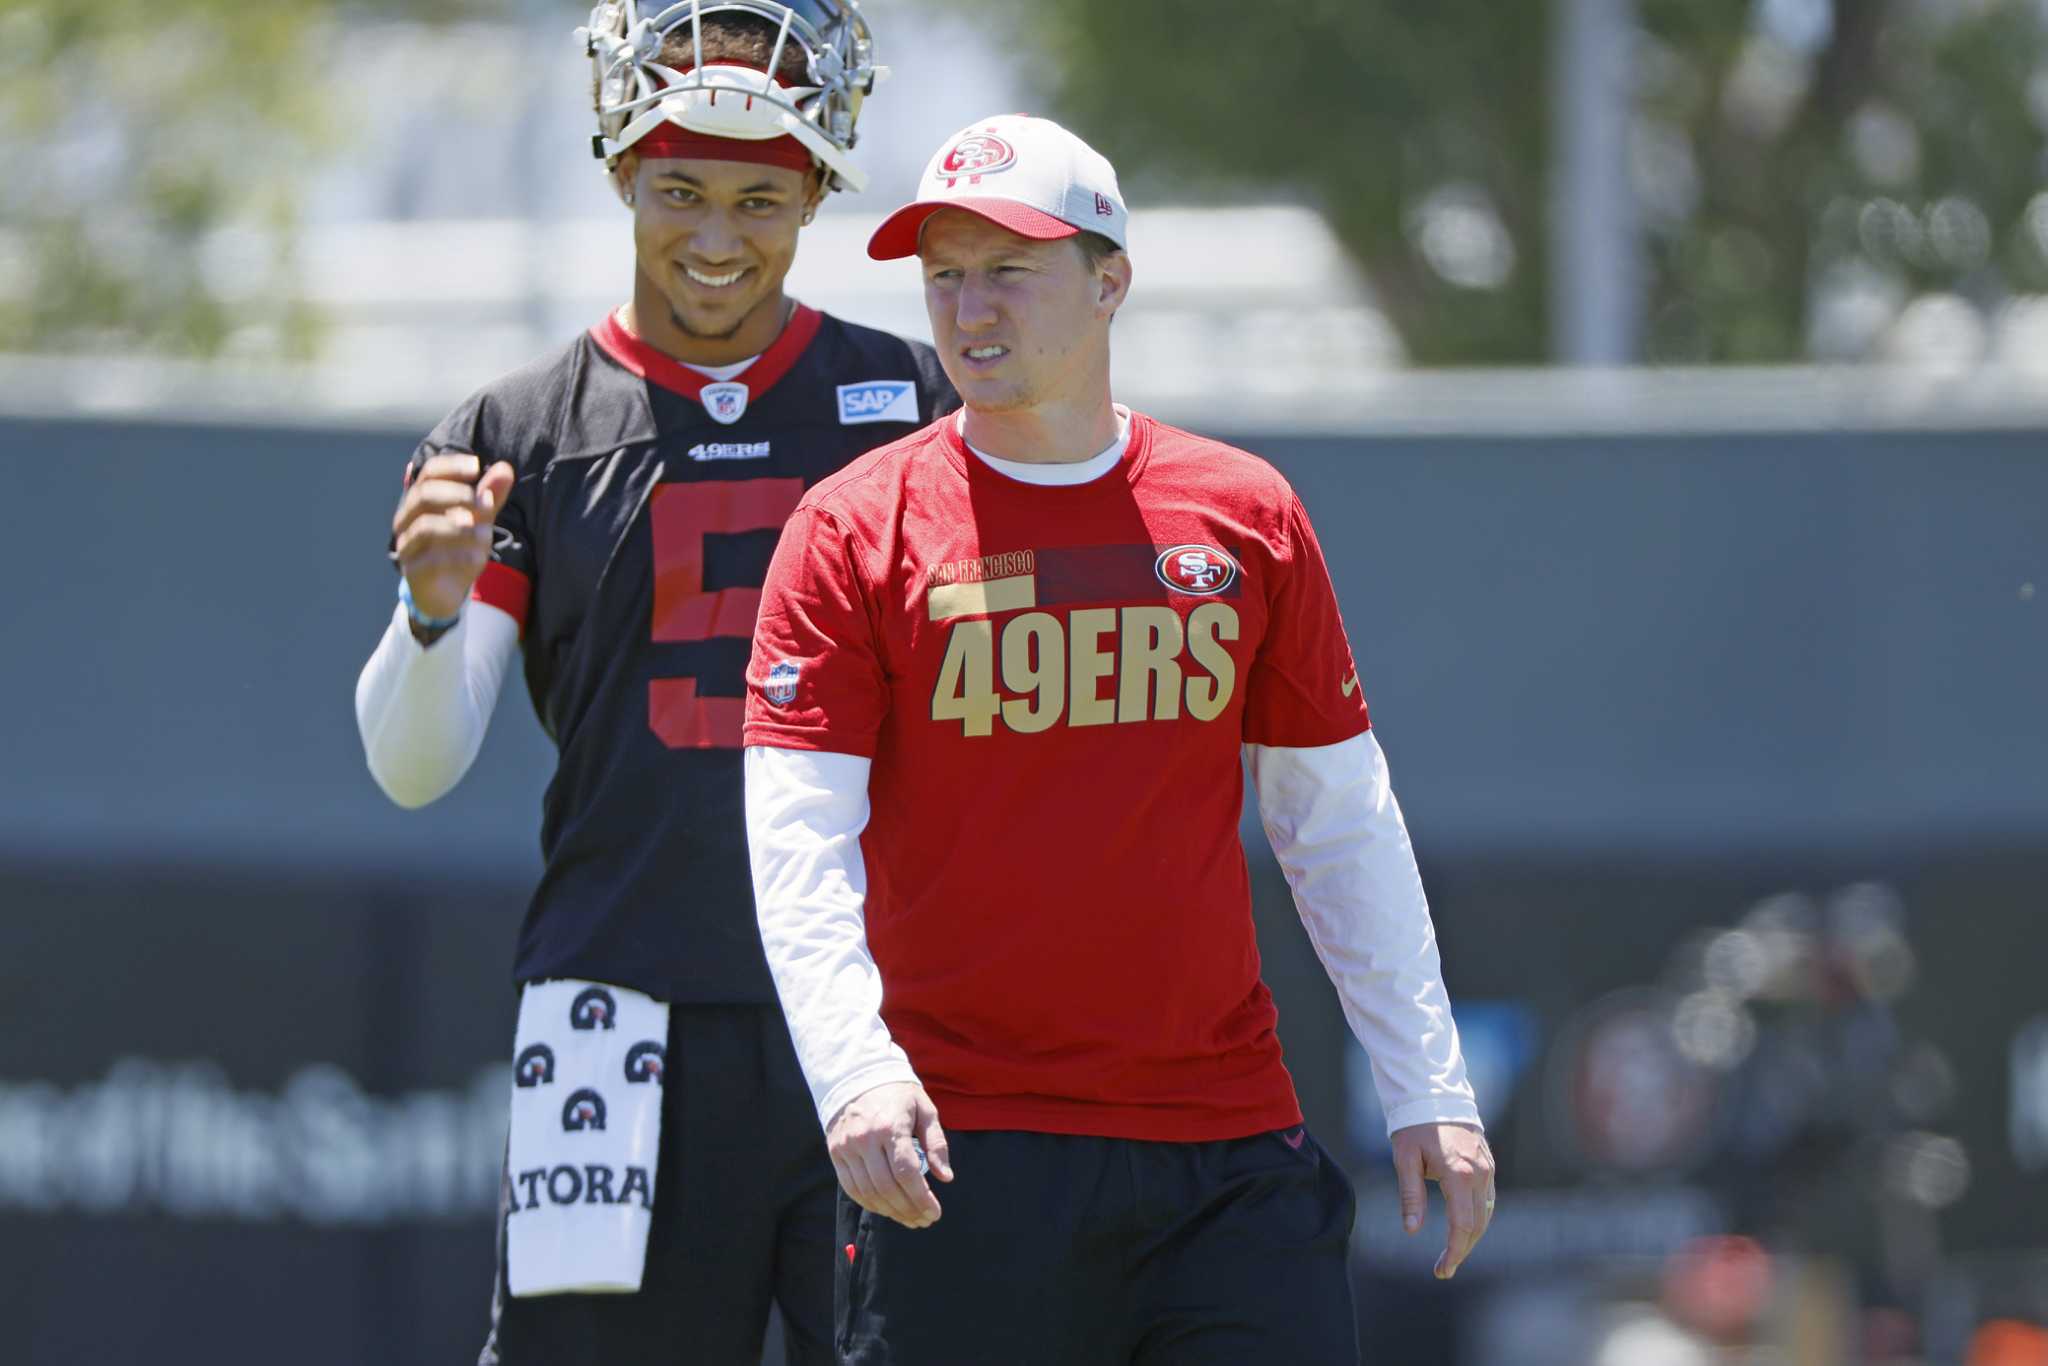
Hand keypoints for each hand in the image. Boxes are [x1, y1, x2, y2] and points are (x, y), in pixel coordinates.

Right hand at [392, 454, 515, 627]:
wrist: (446, 590)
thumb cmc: (459, 546)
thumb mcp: (479, 520)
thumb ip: (490, 496)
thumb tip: (504, 468)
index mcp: (421, 500)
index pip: (429, 472)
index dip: (452, 466)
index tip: (477, 467)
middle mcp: (407, 518)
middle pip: (423, 495)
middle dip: (457, 495)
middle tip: (484, 505)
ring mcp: (406, 545)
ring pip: (426, 526)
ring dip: (460, 528)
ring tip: (484, 534)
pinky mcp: (413, 571)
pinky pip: (431, 559)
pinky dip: (459, 555)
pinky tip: (477, 557)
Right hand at [825, 1081, 953, 1229]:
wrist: (857, 1078)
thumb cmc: (897, 1095)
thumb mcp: (925, 1109)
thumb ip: (936, 1143)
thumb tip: (945, 1177)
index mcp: (891, 1127)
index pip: (906, 1173)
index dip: (921, 1198)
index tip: (934, 1212)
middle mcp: (865, 1139)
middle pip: (888, 1187)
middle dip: (909, 1209)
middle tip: (924, 1220)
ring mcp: (847, 1148)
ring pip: (869, 1192)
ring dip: (891, 1212)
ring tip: (909, 1218)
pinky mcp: (836, 1153)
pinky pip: (852, 1188)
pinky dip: (870, 1204)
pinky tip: (887, 1209)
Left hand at [1391, 1121, 1495, 1278]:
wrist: (1435, 1095)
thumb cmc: (1415, 1126)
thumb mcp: (1404, 1159)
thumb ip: (1410, 1195)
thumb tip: (1412, 1230)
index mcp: (1459, 1174)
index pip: (1463, 1226)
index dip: (1454, 1252)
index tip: (1443, 1270)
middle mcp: (1479, 1173)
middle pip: (1478, 1225)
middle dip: (1462, 1250)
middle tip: (1443, 1268)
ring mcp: (1487, 1168)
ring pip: (1486, 1214)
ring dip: (1472, 1236)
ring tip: (1452, 1252)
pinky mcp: (1488, 1164)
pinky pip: (1487, 1199)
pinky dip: (1478, 1218)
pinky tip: (1465, 1227)